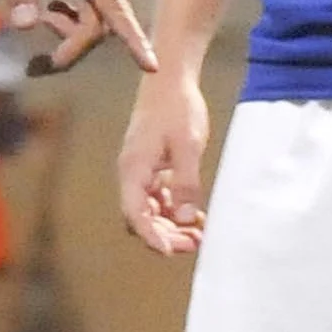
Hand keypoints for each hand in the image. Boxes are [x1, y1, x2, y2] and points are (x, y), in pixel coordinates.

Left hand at [0, 0, 152, 76]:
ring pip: (101, 10)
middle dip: (75, 47)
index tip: (151, 66)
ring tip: (40, 21)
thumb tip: (26, 28)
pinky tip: (51, 10)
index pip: (113, 8)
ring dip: (74, 29)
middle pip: (104, 19)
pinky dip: (78, 13)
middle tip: (35, 66)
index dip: (132, 40)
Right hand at [119, 72, 210, 254]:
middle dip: (166, 235)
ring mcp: (142, 173)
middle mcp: (133, 175)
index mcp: (133, 169)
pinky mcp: (154, 168)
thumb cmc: (177, 107)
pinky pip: (160, 199)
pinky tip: (197, 217)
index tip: (172, 251)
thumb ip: (186, 183)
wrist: (170, 79)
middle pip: (141, 218)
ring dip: (172, 226)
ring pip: (151, 211)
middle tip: (195, 243)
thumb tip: (186, 217)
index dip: (152, 237)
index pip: (135, 214)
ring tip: (199, 234)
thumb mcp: (187, 145)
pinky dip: (175, 211)